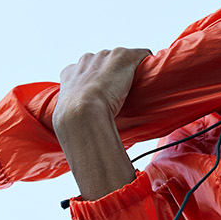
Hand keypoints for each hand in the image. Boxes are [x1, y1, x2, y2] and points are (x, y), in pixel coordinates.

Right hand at [54, 47, 152, 200]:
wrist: (80, 116)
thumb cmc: (73, 128)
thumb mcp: (68, 126)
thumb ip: (75, 131)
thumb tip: (84, 165)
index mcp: (69, 75)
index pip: (83, 70)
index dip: (96, 82)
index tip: (105, 95)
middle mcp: (85, 61)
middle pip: (104, 61)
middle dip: (114, 74)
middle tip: (123, 94)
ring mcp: (105, 58)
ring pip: (122, 57)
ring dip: (130, 69)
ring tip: (140, 86)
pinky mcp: (122, 57)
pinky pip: (141, 54)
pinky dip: (148, 63)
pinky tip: (152, 74)